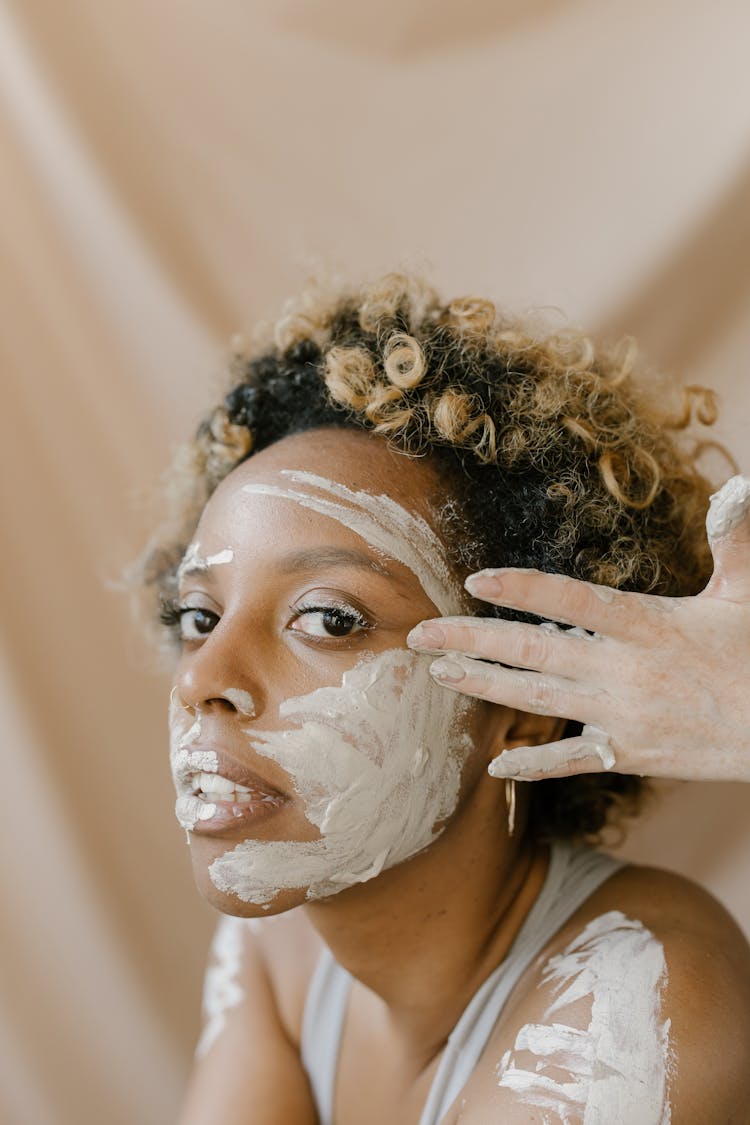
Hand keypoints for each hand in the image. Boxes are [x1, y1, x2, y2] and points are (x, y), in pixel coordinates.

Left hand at [407, 476, 749, 782]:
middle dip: (471, 641)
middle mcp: (624, 670)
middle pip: (533, 650)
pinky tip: (494, 765)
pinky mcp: (629, 754)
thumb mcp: (747, 591)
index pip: (572, 600)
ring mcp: (622, 716)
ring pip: (538, 700)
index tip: (475, 582)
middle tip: (419, 635)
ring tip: (438, 673)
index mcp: (646, 624)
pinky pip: (570, 760)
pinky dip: (532, 765)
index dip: (523, 590)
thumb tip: (740, 486)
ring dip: (484, 686)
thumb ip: (735, 538)